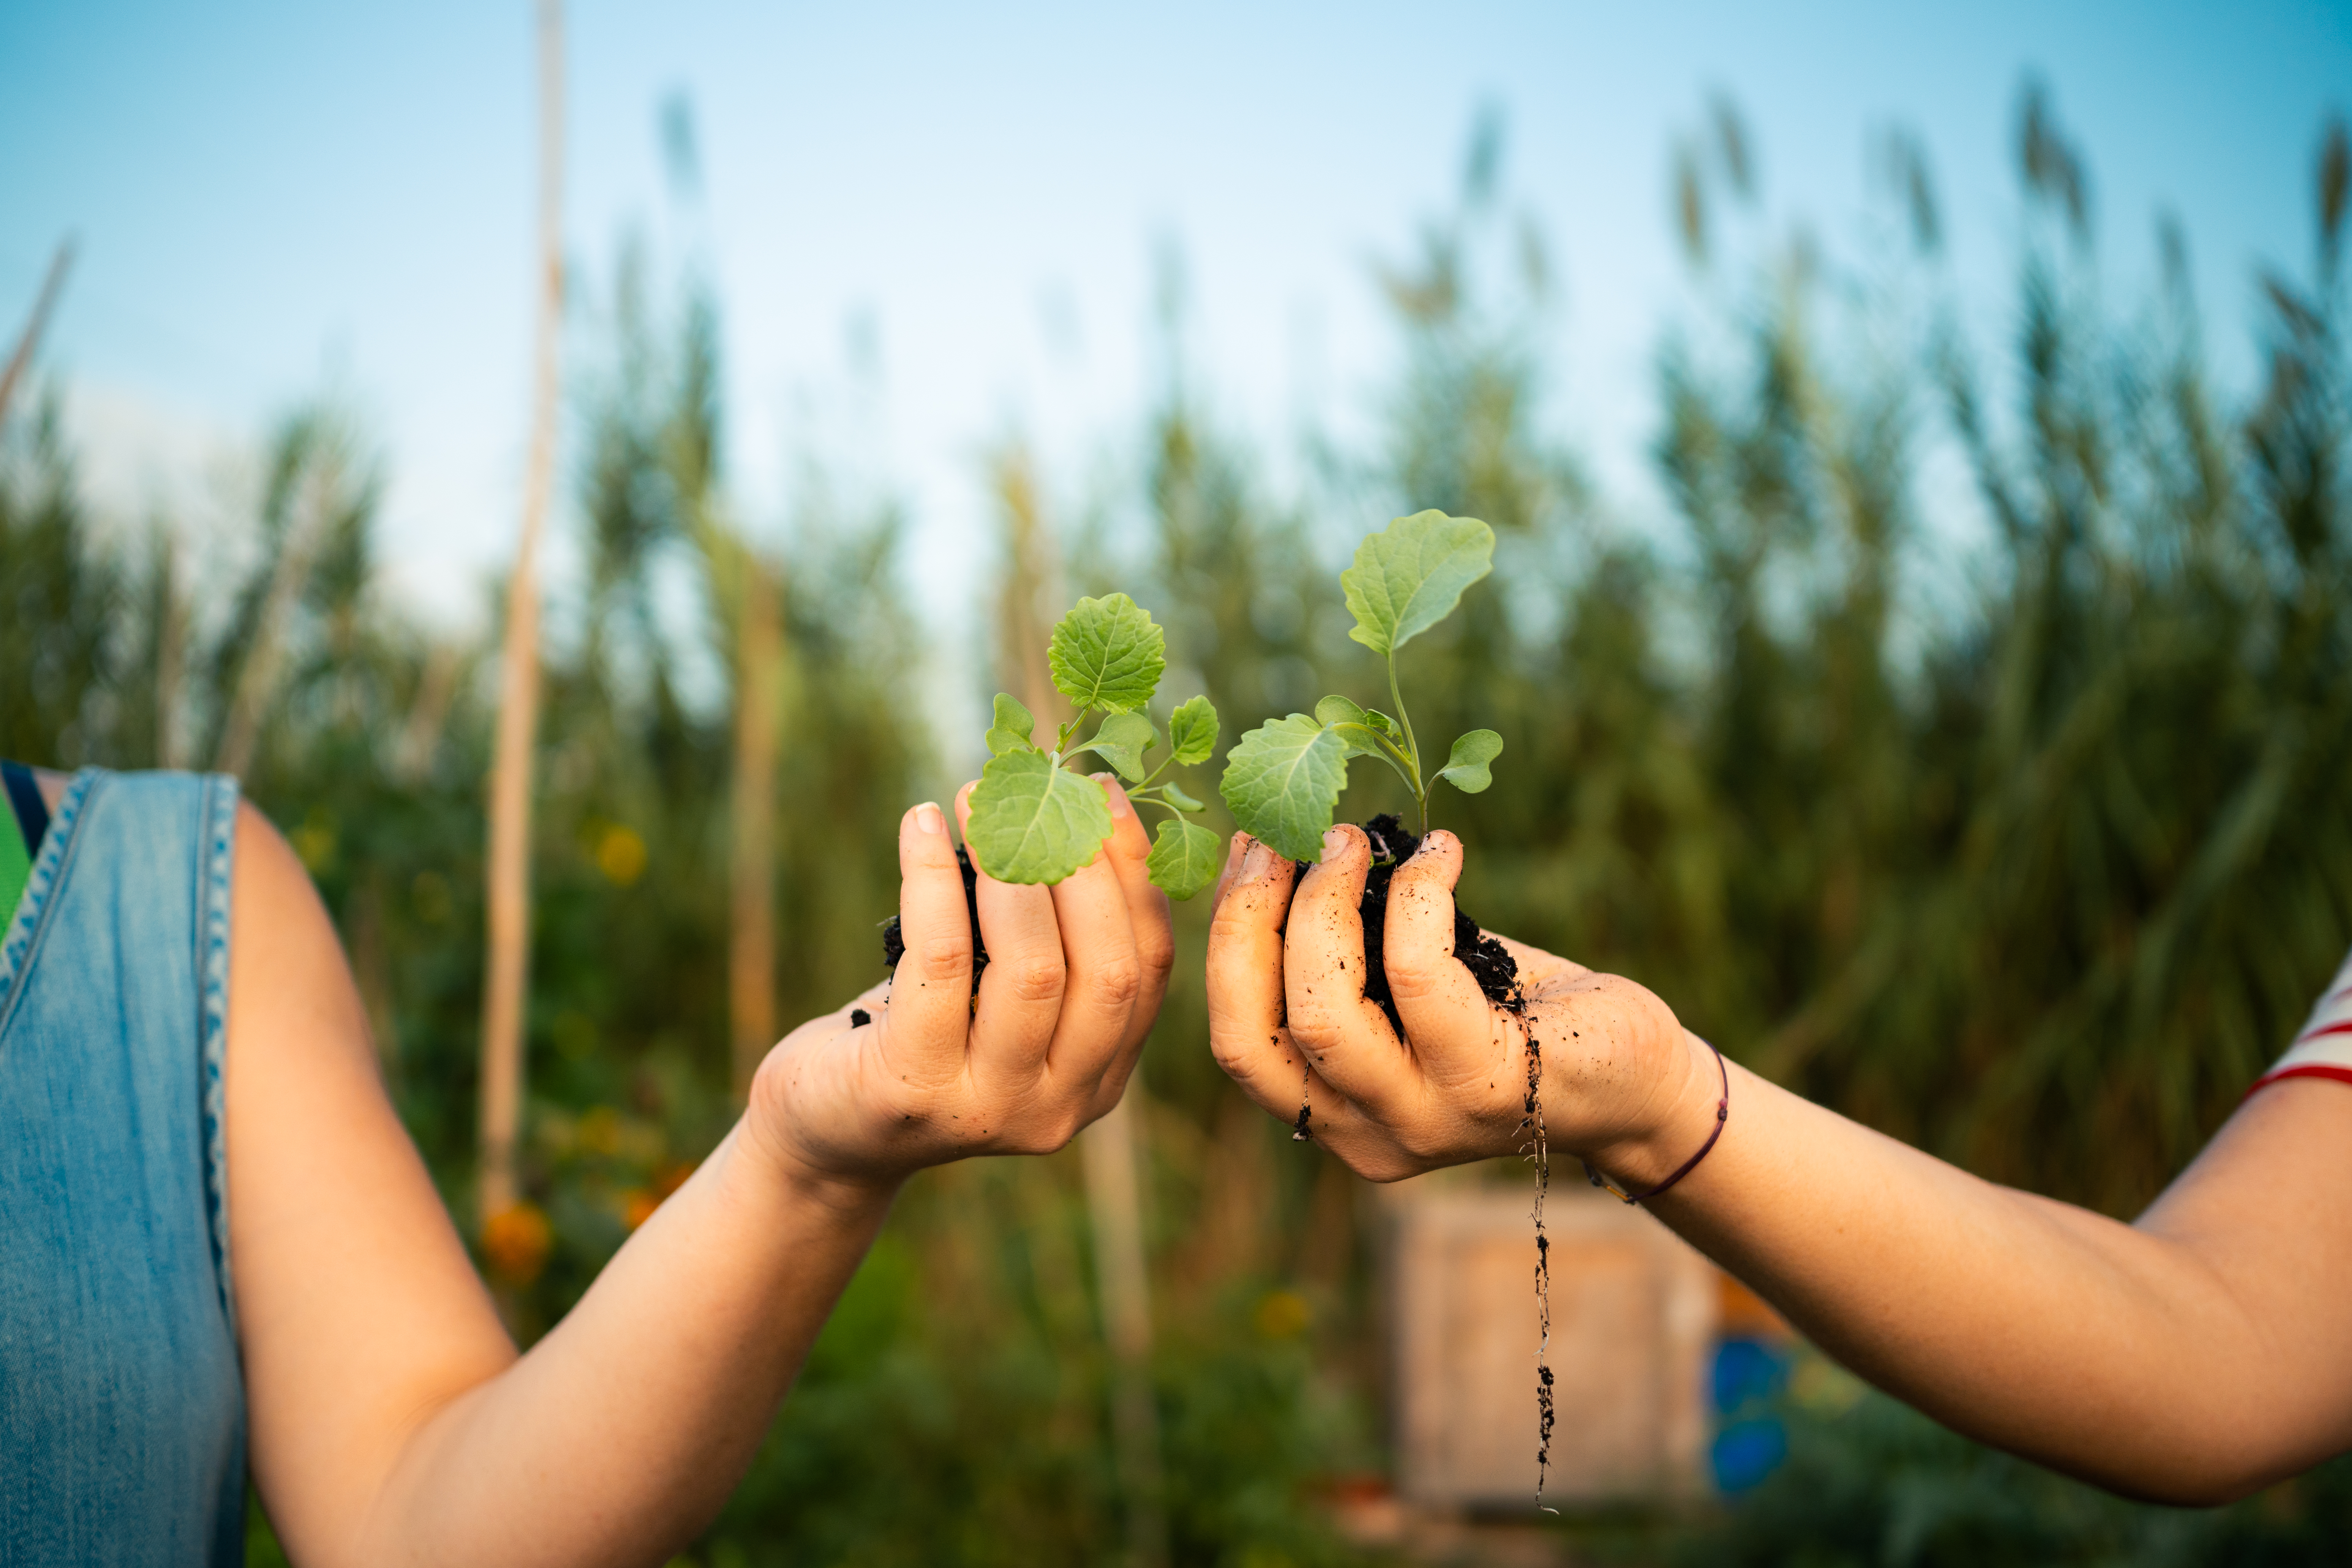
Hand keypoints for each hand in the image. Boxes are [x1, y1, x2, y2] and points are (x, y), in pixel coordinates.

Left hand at [745, 776, 1173, 1198]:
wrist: (824, 1129)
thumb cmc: (918, 1038)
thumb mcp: (1000, 1000)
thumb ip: (1052, 945)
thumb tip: (1071, 809)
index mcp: (1099, 1079)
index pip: (1150, 970)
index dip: (1136, 875)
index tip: (1104, 795)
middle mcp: (1061, 1105)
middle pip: (1108, 971)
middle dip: (1083, 865)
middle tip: (1041, 788)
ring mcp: (991, 1108)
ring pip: (1033, 969)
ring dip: (1010, 866)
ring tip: (975, 796)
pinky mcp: (913, 1091)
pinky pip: (941, 961)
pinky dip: (933, 880)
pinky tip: (917, 824)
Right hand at [1204, 822, 1714, 1183]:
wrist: (1635, 1075)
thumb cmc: (1513, 1014)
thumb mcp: (1409, 992)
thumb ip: (1346, 954)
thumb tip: (1282, 850)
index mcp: (1331, 1113)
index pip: (1238, 1041)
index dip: (1225, 939)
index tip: (1247, 850)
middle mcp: (1365, 1133)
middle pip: (1258, 1032)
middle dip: (1253, 916)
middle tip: (1287, 834)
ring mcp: (1425, 1120)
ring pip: (1326, 1011)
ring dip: (1324, 902)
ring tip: (1350, 837)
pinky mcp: (1492, 1085)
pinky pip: (1421, 974)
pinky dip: (1418, 895)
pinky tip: (1443, 853)